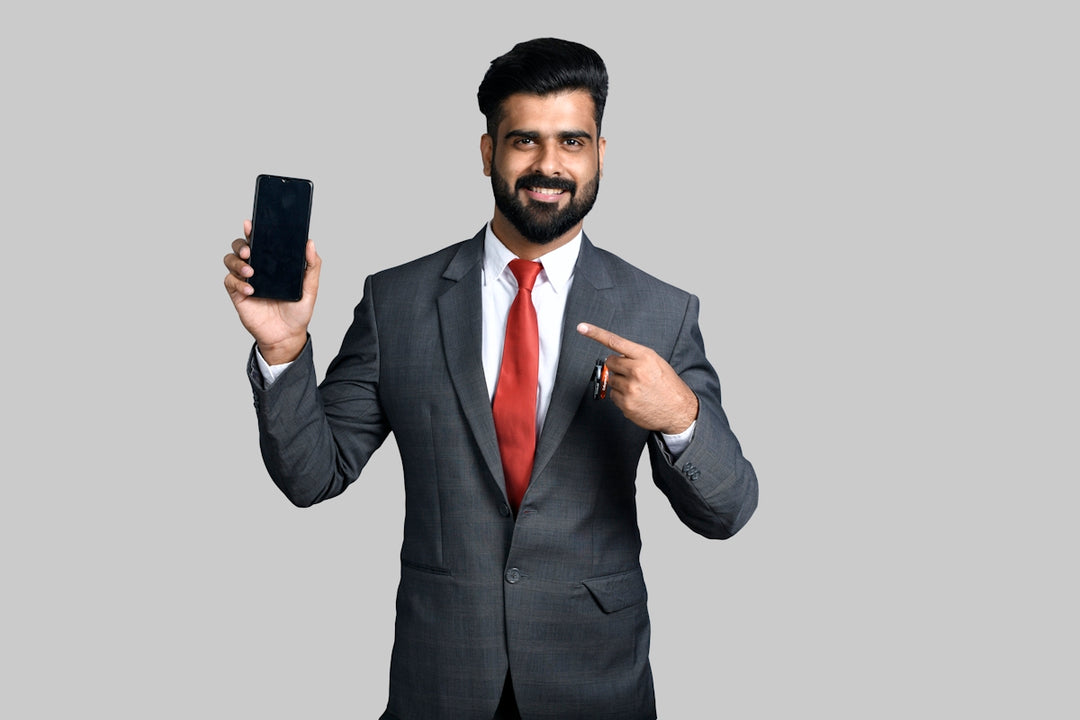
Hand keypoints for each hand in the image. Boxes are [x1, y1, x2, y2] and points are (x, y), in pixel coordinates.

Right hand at [223, 219, 320, 363]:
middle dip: (241, 244)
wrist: (287, 335)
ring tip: (251, 272)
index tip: (251, 224)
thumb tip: (310, 243)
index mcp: (272, 262)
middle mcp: (257, 268)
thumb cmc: (298, 311)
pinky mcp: (238, 293)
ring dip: (237, 262)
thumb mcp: (310, 288)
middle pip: (240, 246)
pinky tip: (251, 290)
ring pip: (230, 260)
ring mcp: (245, 280)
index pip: (260, 241)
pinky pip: (229, 281)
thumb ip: (312, 265)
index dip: (253, 230)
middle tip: (250, 251)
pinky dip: (238, 282)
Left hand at [577, 323, 698, 433]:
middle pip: (610, 362)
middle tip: (631, 374)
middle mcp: (636, 371)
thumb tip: (617, 356)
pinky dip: (621, 397)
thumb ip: (636, 357)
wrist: (679, 411)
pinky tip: (636, 398)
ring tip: (638, 388)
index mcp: (645, 357)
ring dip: (620, 383)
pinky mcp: (625, 404)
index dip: (596, 333)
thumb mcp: (657, 363)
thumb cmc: (668, 386)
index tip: (582, 327)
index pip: (616, 341)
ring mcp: (629, 388)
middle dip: (617, 366)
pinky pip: (613, 395)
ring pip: (611, 379)